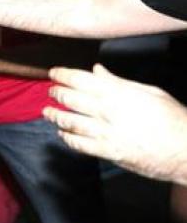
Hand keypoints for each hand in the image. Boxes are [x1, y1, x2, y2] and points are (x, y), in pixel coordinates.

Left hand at [44, 64, 186, 184]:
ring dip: (55, 116)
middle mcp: (107, 111)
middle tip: (51, 91)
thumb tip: (99, 70)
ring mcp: (105, 132)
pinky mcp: (108, 152)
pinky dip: (68, 138)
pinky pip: (79, 145)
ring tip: (48, 112)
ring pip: (70, 122)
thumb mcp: (149, 92)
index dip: (63, 75)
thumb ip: (119, 81)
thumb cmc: (173, 119)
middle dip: (57, 94)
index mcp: (117, 93)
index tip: (54, 73)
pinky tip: (63, 135)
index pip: (80, 79)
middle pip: (71, 99)